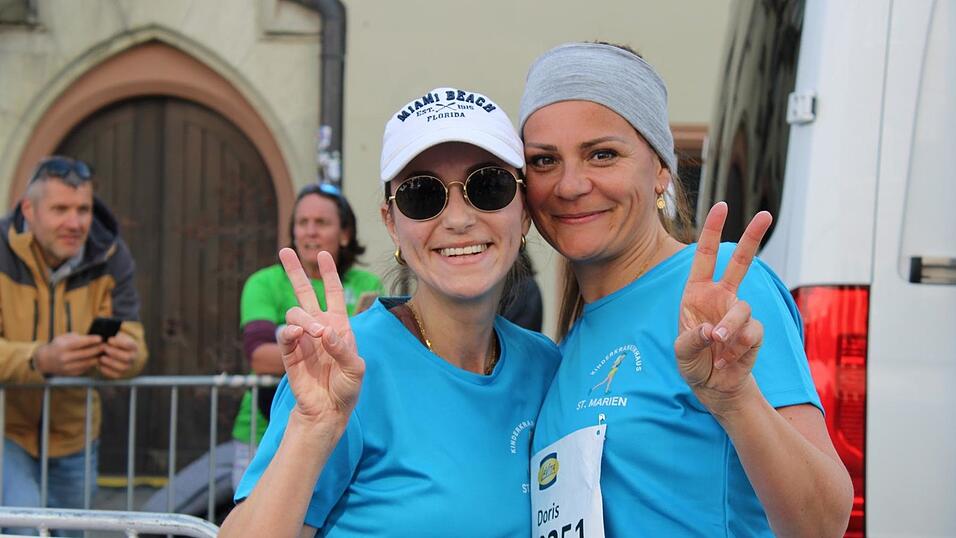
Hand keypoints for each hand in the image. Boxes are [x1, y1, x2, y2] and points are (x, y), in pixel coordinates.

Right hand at [34, 333, 102, 375]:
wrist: (45, 360)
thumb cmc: (58, 346)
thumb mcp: (63, 338)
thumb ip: (77, 337)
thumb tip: (92, 337)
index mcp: (63, 347)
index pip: (80, 343)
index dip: (91, 340)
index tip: (101, 338)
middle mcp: (65, 358)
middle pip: (86, 354)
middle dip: (98, 349)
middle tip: (107, 345)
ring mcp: (68, 367)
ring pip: (87, 363)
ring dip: (98, 357)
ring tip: (105, 353)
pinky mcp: (72, 374)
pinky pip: (85, 368)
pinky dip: (93, 364)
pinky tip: (98, 359)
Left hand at [99, 331, 138, 378]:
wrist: (121, 355)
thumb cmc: (116, 344)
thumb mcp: (118, 337)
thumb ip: (114, 335)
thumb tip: (106, 332)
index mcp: (134, 347)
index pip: (130, 345)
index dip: (119, 342)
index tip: (109, 339)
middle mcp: (133, 357)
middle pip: (127, 357)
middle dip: (114, 352)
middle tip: (104, 348)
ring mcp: (128, 367)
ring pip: (121, 367)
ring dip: (110, 362)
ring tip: (101, 358)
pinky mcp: (120, 374)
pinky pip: (114, 374)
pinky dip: (106, 370)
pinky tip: (100, 365)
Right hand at [277, 248, 364, 425]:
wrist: (328, 410)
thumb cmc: (346, 389)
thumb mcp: (355, 369)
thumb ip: (343, 349)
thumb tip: (324, 332)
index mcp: (339, 326)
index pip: (333, 293)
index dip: (328, 273)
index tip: (322, 254)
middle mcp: (319, 327)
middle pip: (305, 293)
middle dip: (295, 271)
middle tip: (284, 251)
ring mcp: (303, 338)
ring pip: (295, 312)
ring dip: (304, 318)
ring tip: (315, 334)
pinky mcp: (289, 352)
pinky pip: (285, 333)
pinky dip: (290, 331)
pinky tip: (297, 335)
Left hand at [674, 202, 771, 413]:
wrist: (714, 386)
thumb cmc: (693, 361)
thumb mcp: (682, 351)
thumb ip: (692, 339)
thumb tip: (712, 330)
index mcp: (697, 292)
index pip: (704, 256)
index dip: (712, 231)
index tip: (722, 206)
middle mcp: (720, 297)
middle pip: (740, 262)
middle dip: (752, 238)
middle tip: (766, 214)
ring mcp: (739, 314)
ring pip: (742, 309)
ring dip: (729, 327)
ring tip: (717, 343)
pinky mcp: (754, 333)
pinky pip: (752, 332)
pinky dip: (738, 346)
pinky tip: (726, 359)